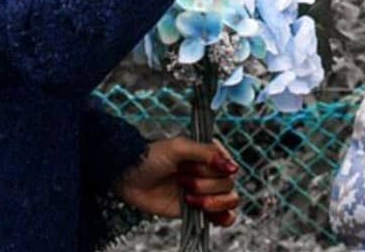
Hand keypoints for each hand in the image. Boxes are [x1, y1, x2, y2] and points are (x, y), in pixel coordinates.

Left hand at [116, 137, 239, 226]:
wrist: (131, 179)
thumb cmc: (152, 158)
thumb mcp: (178, 147)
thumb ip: (206, 154)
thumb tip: (233, 168)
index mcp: (208, 153)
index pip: (228, 165)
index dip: (212, 169)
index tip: (190, 166)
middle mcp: (210, 171)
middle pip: (228, 184)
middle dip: (204, 184)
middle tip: (181, 179)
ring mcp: (205, 191)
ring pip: (228, 200)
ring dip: (210, 201)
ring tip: (188, 198)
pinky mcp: (199, 209)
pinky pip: (224, 217)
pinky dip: (223, 218)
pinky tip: (212, 217)